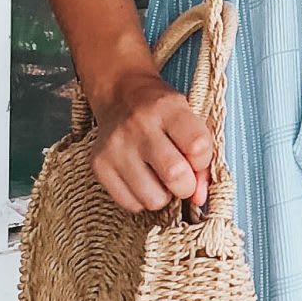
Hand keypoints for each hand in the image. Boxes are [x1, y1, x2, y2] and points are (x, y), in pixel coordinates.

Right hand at [87, 64, 211, 213]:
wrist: (121, 96)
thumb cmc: (163, 114)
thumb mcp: (190, 120)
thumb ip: (202, 159)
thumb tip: (199, 199)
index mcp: (167, 107)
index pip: (197, 146)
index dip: (202, 161)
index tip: (195, 158)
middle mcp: (139, 126)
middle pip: (174, 174)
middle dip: (186, 185)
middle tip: (181, 177)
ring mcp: (115, 146)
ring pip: (152, 198)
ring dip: (163, 195)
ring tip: (159, 178)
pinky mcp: (98, 165)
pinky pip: (131, 204)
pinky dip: (142, 199)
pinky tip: (141, 179)